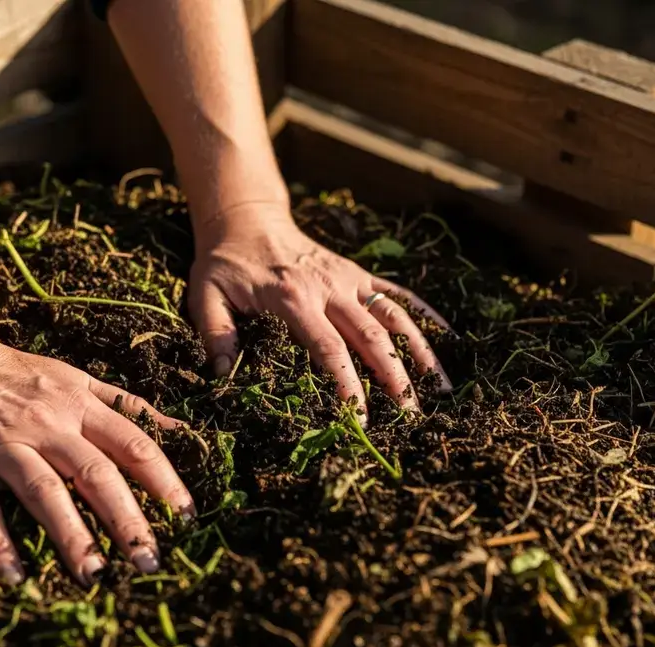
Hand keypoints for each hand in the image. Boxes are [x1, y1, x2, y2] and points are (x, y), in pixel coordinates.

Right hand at [0, 327, 192, 587]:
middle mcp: (46, 422)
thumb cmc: (13, 374)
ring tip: (94, 575)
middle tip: (149, 561)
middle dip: (127, 520)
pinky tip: (14, 577)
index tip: (186, 517)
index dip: (164, 481)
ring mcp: (3, 443)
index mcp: (78, 403)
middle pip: (96, 473)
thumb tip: (182, 429)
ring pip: (45, 492)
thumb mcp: (75, 378)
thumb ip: (125, 405)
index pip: (133, 444)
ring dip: (71, 536)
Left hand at [189, 203, 452, 422]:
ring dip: (420, 352)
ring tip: (442, 389)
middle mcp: (329, 288)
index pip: (328, 347)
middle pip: (372, 337)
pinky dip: (424, 314)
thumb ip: (216, 333)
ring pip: (394, 316)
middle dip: (395, 377)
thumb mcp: (205, 295)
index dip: (346, 384)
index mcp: (292, 299)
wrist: (246, 220)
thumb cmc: (224, 264)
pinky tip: (449, 338)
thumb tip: (223, 375)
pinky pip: (397, 294)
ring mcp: (349, 280)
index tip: (360, 417)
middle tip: (412, 416)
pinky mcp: (358, 274)